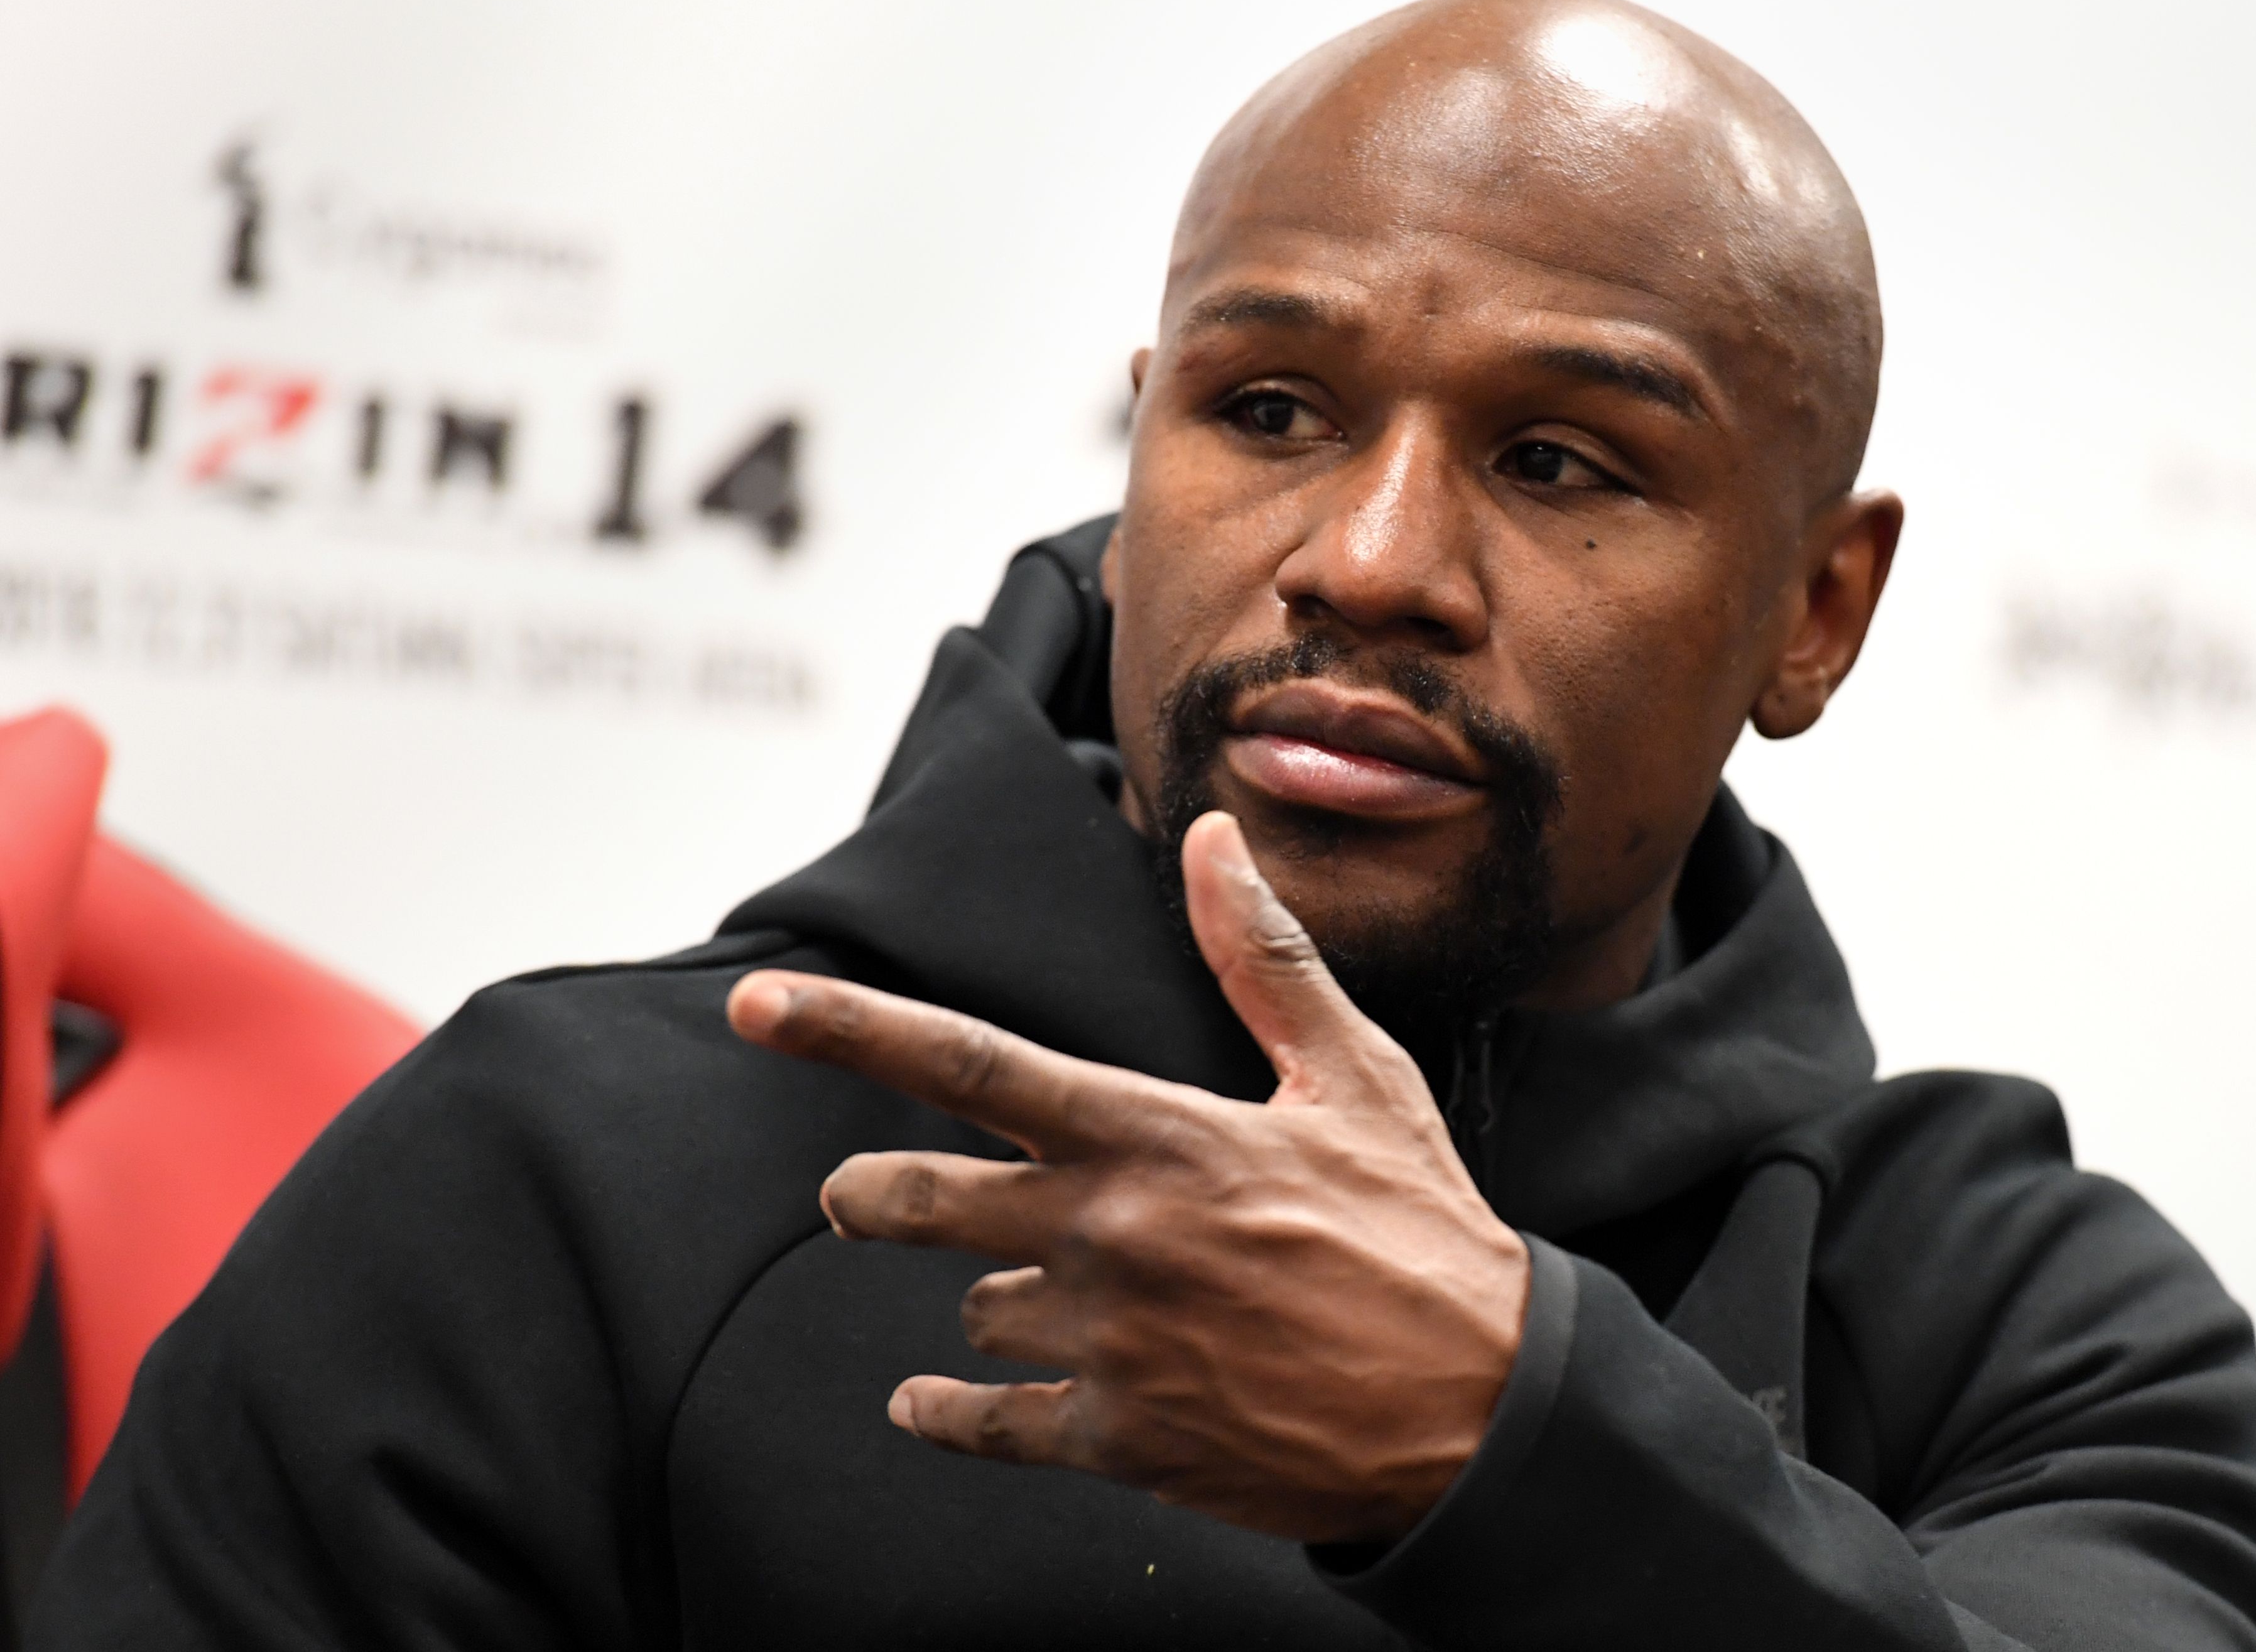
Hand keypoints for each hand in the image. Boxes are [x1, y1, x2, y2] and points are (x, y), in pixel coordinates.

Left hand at [724, 811, 1530, 1544]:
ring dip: (990, 1298)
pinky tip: (933, 1402)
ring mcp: (1108, 1342)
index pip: (970, 1063)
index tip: (758, 1004)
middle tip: (857, 1196)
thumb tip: (1212, 838)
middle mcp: (1110, 1234)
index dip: (850, 1028)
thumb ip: (1261, 958)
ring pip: (974, 1308)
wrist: (1479, 1411)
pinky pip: (984, 1422)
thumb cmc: (1422, 1232)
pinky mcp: (1120, 1437)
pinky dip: (948, 1411)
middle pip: (919, 1200)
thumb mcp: (1356, 1076)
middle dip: (869, 1195)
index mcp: (1155, 1133)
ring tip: (1055, 1298)